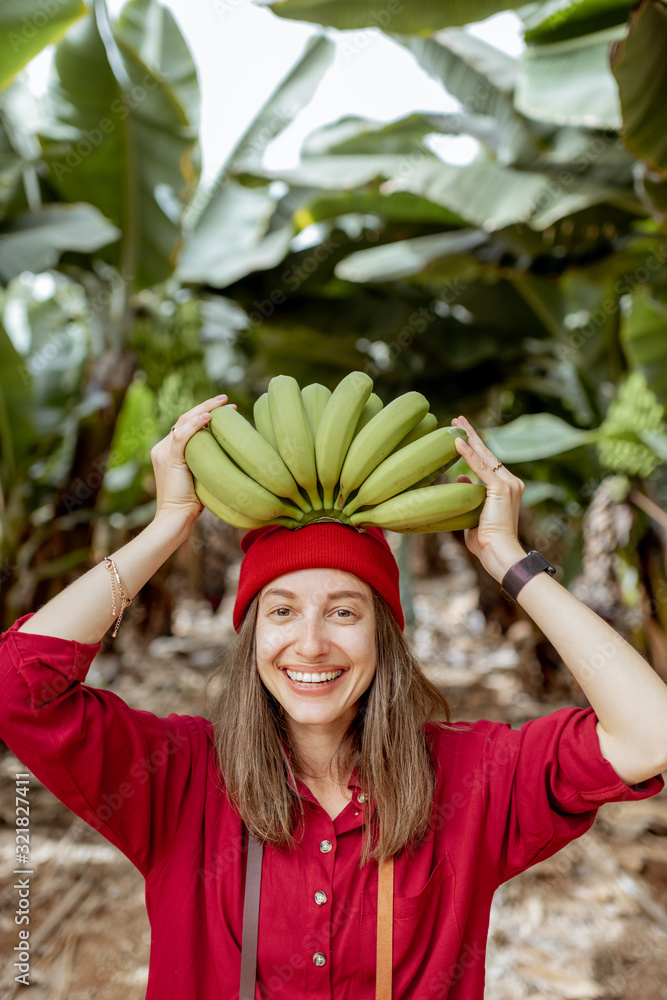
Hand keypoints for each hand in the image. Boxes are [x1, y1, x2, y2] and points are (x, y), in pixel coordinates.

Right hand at [150, 395, 235, 529]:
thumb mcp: (201, 476)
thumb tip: (227, 452)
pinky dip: (195, 424)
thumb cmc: (192, 503)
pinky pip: (182, 435)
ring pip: (183, 422)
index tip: (226, 410)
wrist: (176, 517)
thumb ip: (206, 461)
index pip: (187, 425)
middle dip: (207, 407)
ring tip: (224, 402)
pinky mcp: (168, 458)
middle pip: (185, 418)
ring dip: (204, 410)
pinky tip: (210, 417)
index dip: (205, 415)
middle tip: (227, 400)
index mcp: (169, 451)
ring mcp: (163, 451)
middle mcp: (163, 447)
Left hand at [451, 415, 525, 580]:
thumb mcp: (473, 513)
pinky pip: (481, 467)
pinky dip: (468, 454)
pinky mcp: (501, 488)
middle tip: (458, 420)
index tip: (461, 435)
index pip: (488, 462)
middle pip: (488, 453)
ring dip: (469, 438)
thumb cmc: (487, 542)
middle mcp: (511, 482)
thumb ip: (469, 494)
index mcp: (506, 489)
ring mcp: (508, 484)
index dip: (474, 448)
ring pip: (485, 456)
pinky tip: (457, 443)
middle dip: (472, 435)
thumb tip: (459, 478)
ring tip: (456, 423)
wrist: (500, 553)